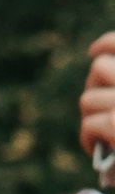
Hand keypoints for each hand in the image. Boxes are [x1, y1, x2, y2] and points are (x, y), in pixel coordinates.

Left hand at [79, 33, 114, 178]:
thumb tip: (103, 66)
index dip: (105, 46)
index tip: (94, 52)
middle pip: (98, 70)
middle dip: (94, 87)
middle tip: (98, 106)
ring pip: (88, 99)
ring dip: (90, 115)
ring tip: (98, 129)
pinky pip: (89, 124)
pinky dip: (88, 139)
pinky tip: (95, 147)